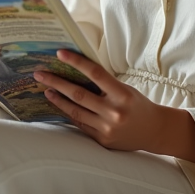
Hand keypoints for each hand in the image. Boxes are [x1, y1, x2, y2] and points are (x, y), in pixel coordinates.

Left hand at [33, 50, 194, 162]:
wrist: (154, 131)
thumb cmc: (138, 105)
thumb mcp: (126, 90)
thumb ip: (104, 84)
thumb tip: (76, 71)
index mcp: (122, 95)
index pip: (95, 73)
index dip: (76, 62)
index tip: (60, 53)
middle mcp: (114, 112)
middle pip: (78, 94)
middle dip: (56, 82)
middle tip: (40, 74)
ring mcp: (107, 128)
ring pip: (75, 111)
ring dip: (58, 99)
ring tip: (46, 89)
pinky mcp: (102, 139)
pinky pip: (80, 124)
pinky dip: (68, 113)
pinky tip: (59, 105)